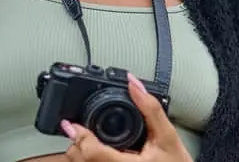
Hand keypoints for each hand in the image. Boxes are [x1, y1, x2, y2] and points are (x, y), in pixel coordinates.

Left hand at [61, 73, 192, 161]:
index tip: (70, 123)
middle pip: (80, 161)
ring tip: (83, 139)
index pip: (92, 153)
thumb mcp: (168, 135)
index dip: (78, 135)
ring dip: (79, 153)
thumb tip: (134, 84)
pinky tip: (93, 152)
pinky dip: (87, 160)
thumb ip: (150, 108)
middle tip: (75, 127)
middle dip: (76, 142)